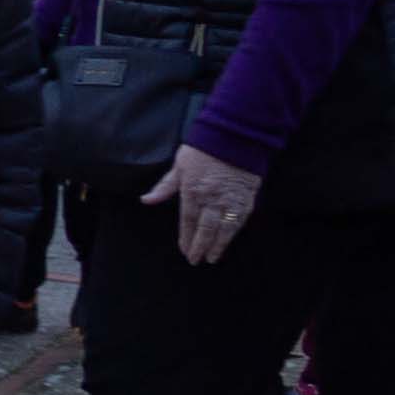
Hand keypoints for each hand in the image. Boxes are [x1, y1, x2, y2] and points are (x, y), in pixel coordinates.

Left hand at [143, 140, 263, 266]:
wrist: (237, 134)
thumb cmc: (204, 148)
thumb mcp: (179, 165)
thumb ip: (165, 186)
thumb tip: (146, 200)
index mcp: (193, 191)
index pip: (188, 222)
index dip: (187, 239)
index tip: (185, 251)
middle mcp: (212, 198)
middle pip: (205, 229)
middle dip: (200, 247)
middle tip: (197, 260)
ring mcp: (231, 198)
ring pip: (224, 228)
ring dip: (218, 245)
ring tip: (213, 257)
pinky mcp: (248, 195)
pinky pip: (240, 219)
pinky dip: (234, 231)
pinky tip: (230, 239)